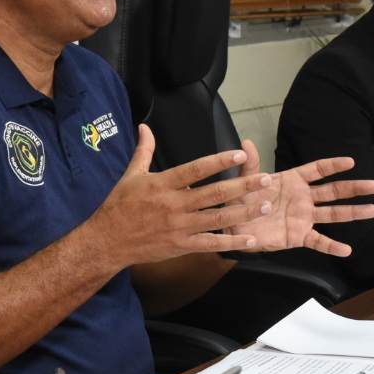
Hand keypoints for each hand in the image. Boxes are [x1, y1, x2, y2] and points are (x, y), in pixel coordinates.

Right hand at [85, 124, 284, 266]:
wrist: (107, 241)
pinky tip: (250, 239)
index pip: (196, 169)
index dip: (219, 161)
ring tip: (265, 205)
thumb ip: (144, 151)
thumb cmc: (119, 206)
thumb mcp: (131, 175)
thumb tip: (145, 127)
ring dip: (244, 212)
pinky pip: (211, 244)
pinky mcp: (181, 246)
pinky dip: (232, 242)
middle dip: (243, 186)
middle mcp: (174, 205)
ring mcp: (180, 227)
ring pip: (218, 218)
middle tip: (266, 180)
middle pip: (215, 194)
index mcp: (163, 184)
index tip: (239, 154)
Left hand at [225, 140, 373, 254]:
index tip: (351, 162)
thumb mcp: (246, 182)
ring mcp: (304, 217)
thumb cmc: (244, 200)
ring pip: (332, 214)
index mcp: (294, 181)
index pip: (318, 170)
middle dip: (353, 188)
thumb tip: (246, 142)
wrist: (237, 226)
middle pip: (333, 191)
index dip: (334, 165)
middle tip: (373, 185)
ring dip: (352, 212)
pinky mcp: (299, 235)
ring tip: (372, 210)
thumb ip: (251, 165)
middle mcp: (304, 198)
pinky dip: (332, 246)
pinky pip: (318, 241)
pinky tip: (346, 250)